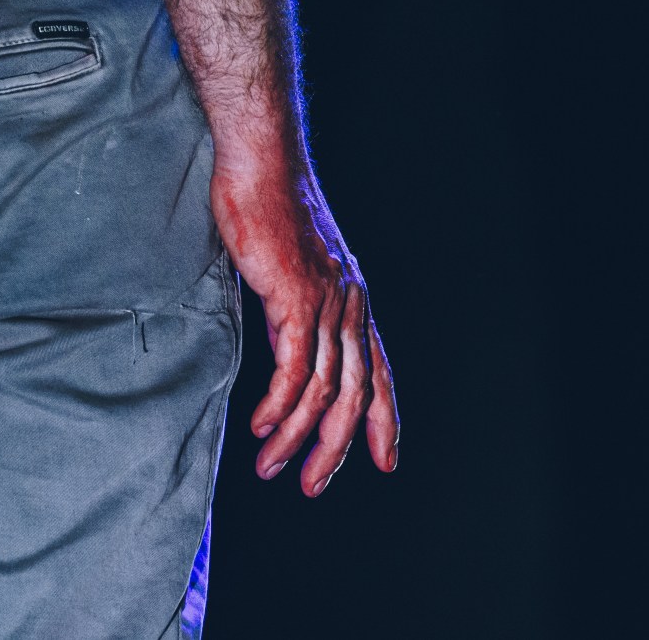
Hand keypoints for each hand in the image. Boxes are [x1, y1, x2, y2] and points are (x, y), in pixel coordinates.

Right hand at [209, 156, 398, 496]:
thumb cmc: (274, 212)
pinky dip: (279, 405)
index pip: (380, 374)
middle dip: (337, 448)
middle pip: (356, 395)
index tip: (385, 461)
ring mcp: (327, 303)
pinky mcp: (296, 297)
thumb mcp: (296, 272)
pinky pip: (294, 368)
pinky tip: (262, 426)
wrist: (264, 164)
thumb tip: (291, 353)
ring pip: (324, 390)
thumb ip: (300, 316)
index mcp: (355, 304)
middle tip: (313, 483)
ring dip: (296, 437)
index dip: (386, 420)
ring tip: (271, 467)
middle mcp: (350, 308)